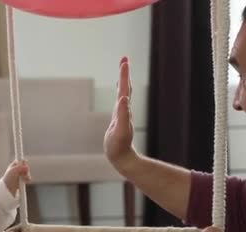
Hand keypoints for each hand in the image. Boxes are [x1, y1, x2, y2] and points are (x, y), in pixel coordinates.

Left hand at [3, 160, 30, 195]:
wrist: (7, 188)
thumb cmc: (8, 179)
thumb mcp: (13, 171)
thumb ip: (20, 167)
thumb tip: (27, 167)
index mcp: (13, 166)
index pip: (20, 161)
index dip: (23, 161)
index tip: (25, 162)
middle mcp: (17, 170)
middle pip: (25, 166)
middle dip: (26, 169)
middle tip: (25, 171)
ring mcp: (20, 175)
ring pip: (27, 172)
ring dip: (27, 174)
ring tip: (25, 177)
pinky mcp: (22, 181)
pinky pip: (27, 178)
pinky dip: (28, 178)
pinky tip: (26, 180)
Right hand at [104, 56, 136, 170]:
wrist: (122, 158)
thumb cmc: (119, 146)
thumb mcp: (120, 130)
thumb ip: (123, 115)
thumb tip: (124, 99)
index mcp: (124, 110)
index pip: (125, 89)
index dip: (124, 75)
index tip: (124, 60)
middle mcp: (125, 109)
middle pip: (126, 88)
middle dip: (124, 73)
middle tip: (124, 59)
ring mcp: (122, 114)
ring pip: (124, 93)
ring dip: (124, 81)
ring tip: (123, 70)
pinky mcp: (119, 119)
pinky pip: (120, 103)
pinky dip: (120, 94)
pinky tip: (121, 94)